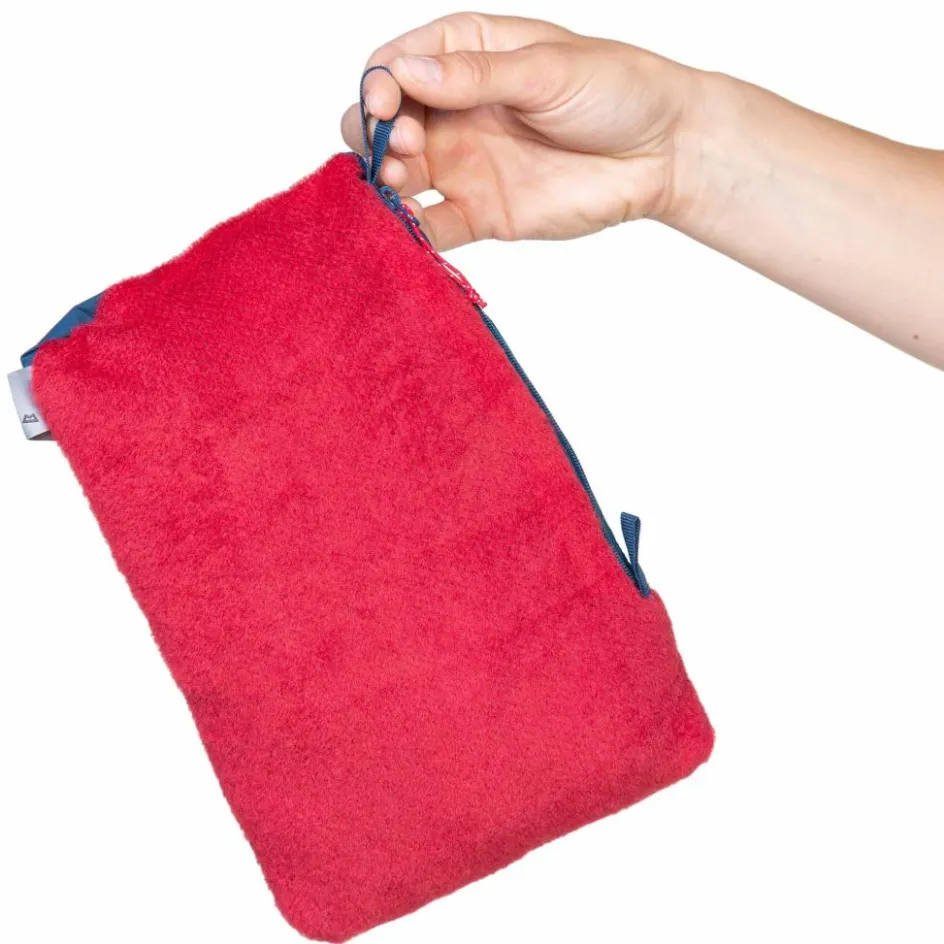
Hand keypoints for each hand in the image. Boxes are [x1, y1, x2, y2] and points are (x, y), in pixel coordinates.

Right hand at [341, 13, 699, 249]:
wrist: (660, 152)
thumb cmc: (614, 91)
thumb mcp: (546, 68)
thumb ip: (475, 76)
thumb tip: (407, 73)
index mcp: (465, 57)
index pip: (395, 66)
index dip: (378, 85)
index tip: (387, 103)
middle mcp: (454, 111)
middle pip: (385, 122)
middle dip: (374, 133)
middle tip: (403, 146)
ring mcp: (463, 164)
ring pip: (399, 175)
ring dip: (385, 181)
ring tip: (399, 184)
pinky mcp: (480, 214)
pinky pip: (433, 225)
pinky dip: (412, 231)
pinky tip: (406, 229)